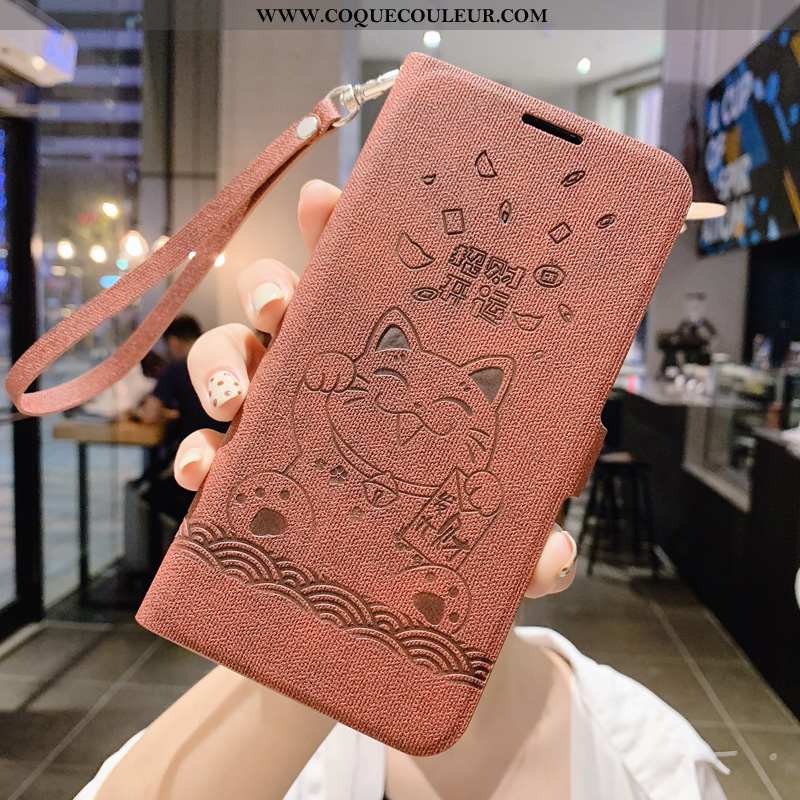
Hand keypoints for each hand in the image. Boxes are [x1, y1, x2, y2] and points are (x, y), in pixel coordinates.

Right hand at [173, 178, 577, 598]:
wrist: (405, 584)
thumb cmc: (454, 520)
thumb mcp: (497, 519)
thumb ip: (526, 533)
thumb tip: (554, 553)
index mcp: (388, 352)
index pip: (359, 273)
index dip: (336, 229)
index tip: (322, 202)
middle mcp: (329, 365)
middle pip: (282, 299)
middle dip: (271, 286)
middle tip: (281, 308)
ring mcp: (281, 412)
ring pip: (229, 356)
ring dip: (221, 365)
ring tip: (237, 401)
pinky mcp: (248, 465)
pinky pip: (203, 445)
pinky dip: (194, 453)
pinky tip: (204, 474)